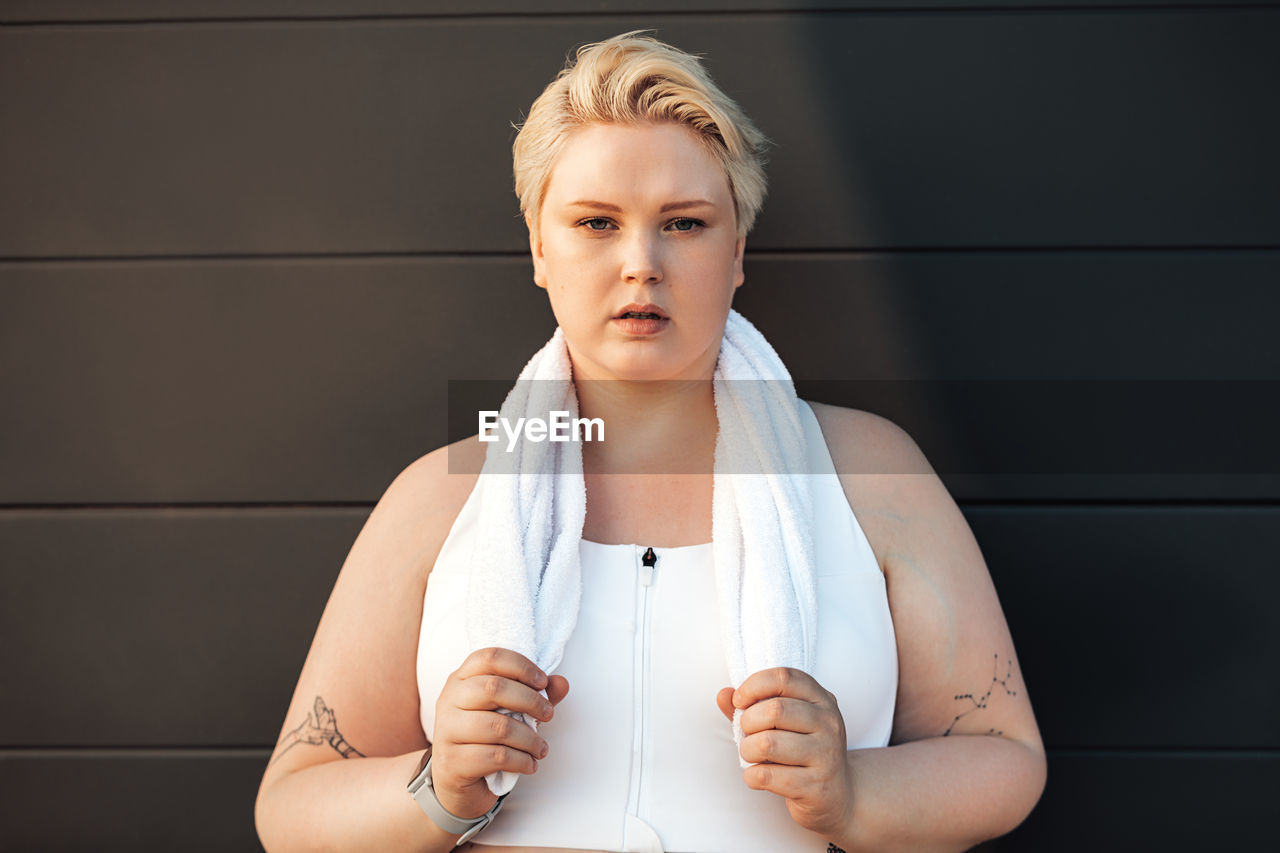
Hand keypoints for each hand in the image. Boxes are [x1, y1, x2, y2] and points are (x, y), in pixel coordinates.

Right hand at [431, 647, 569, 819]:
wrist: (455, 781)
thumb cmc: (483, 738)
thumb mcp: (509, 712)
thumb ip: (534, 695)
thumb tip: (561, 683)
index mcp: (461, 679)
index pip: (490, 657)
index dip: (521, 666)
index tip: (543, 683)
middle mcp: (449, 700)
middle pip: (493, 688)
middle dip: (530, 701)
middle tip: (548, 714)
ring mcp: (447, 731)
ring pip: (498, 727)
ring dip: (530, 739)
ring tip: (541, 748)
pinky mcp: (453, 762)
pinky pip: (496, 757)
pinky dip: (521, 761)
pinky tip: (529, 764)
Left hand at [717, 667, 851, 837]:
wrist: (837, 795)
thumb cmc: (802, 753)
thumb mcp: (784, 724)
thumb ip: (752, 706)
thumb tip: (724, 694)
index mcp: (821, 700)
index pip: (784, 677)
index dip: (754, 685)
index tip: (739, 700)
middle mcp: (829, 723)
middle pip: (775, 710)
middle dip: (747, 722)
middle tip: (746, 733)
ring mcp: (826, 755)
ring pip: (768, 743)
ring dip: (747, 750)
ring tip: (751, 755)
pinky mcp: (817, 786)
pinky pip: (767, 776)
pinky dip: (752, 776)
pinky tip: (758, 776)